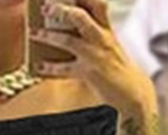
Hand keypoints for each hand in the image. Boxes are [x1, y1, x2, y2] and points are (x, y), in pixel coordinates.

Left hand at [29, 0, 155, 115]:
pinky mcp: (90, 73)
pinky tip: (39, 67)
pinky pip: (65, 69)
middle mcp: (101, 38)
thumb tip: (65, 26)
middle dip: (61, 10)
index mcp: (107, 29)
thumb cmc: (117, 67)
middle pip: (80, 16)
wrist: (133, 92)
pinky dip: (50, 68)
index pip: (96, 3)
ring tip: (34, 33)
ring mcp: (95, 55)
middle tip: (45, 7)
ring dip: (48, 36)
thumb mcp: (109, 45)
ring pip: (68, 40)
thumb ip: (93, 32)